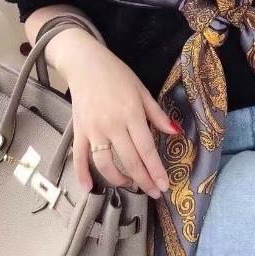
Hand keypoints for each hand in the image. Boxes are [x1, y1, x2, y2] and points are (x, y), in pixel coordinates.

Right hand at [48, 27, 180, 198]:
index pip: (146, 148)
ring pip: (105, 163)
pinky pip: (79, 156)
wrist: (84, 63)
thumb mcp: (141, 89)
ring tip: (129, 185)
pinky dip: (82, 174)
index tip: (164, 186)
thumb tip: (175, 132)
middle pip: (129, 160)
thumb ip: (157, 114)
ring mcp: (93, 129)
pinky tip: (89, 188)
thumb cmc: (116, 74)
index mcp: (131, 113)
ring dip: (118, 180)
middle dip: (143, 180)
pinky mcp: (78, 130)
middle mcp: (112, 125)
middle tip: (154, 193)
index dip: (155, 170)